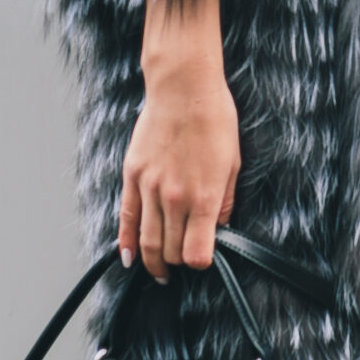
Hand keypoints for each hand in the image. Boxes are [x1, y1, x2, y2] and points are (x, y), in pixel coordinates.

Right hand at [120, 0, 239, 279]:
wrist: (184, 89)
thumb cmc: (215, 121)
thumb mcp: (233, 164)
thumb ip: (224, 202)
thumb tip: (219, 228)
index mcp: (204, 197)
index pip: (197, 254)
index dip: (202, 261)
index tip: (204, 257)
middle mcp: (174, 198)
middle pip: (171, 251)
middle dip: (178, 262)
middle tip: (182, 262)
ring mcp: (150, 188)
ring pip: (147, 241)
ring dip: (153, 261)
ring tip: (159, 270)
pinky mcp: (132, 176)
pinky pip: (126, 218)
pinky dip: (126, 242)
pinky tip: (129, 258)